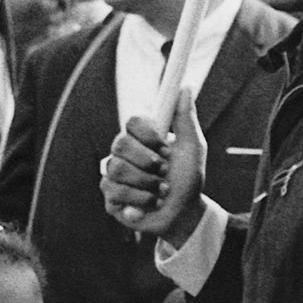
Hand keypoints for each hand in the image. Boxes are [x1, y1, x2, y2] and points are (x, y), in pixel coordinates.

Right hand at [100, 89, 206, 244]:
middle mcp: (125, 154)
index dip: (147, 134)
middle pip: (120, 144)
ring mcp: (115, 175)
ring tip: (160, 192)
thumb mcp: (192, 148)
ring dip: (147, 184)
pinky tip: (149, 205)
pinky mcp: (110, 197)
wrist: (183, 215)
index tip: (165, 147)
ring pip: (117, 169)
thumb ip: (186, 119)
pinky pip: (115, 191)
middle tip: (165, 172)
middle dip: (148, 162)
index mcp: (142, 139)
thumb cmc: (188, 180)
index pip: (132, 122)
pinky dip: (140, 200)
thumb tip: (186, 87)